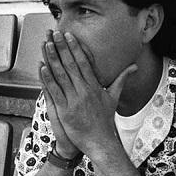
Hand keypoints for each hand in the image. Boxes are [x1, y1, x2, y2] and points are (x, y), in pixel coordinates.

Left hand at [40, 30, 136, 156]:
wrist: (100, 142)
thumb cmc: (105, 121)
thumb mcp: (114, 98)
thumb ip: (121, 80)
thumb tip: (134, 67)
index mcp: (94, 86)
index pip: (83, 62)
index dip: (75, 47)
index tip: (69, 35)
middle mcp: (84, 90)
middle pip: (71, 64)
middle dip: (62, 47)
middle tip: (55, 33)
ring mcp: (74, 100)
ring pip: (61, 75)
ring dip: (52, 58)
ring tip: (47, 44)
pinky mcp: (65, 110)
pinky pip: (54, 91)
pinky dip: (47, 78)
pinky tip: (42, 67)